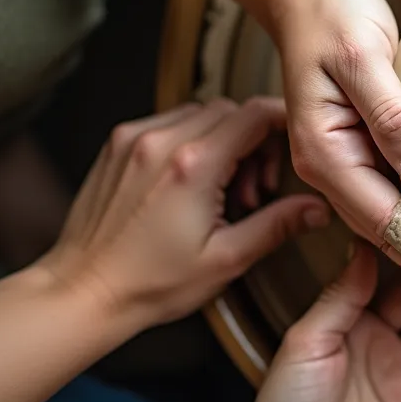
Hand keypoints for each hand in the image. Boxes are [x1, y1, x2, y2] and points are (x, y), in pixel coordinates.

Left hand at [40, 98, 330, 326]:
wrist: (83, 291)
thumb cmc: (148, 284)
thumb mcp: (226, 259)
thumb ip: (277, 225)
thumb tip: (317, 208)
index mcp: (192, 165)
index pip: (255, 113)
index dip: (284, 122)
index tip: (295, 143)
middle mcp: (160, 142)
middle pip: (230, 110)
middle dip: (254, 141)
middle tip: (254, 188)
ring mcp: (133, 139)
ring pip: (200, 113)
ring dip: (222, 139)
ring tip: (222, 190)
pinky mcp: (117, 145)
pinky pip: (168, 122)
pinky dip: (190, 141)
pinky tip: (191, 183)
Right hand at [280, 0, 400, 295]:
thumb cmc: (330, 17)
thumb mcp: (363, 56)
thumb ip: (392, 115)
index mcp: (325, 154)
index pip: (385, 223)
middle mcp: (328, 168)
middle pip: (385, 233)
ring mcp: (339, 161)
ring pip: (386, 219)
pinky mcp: (353, 149)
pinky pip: (387, 194)